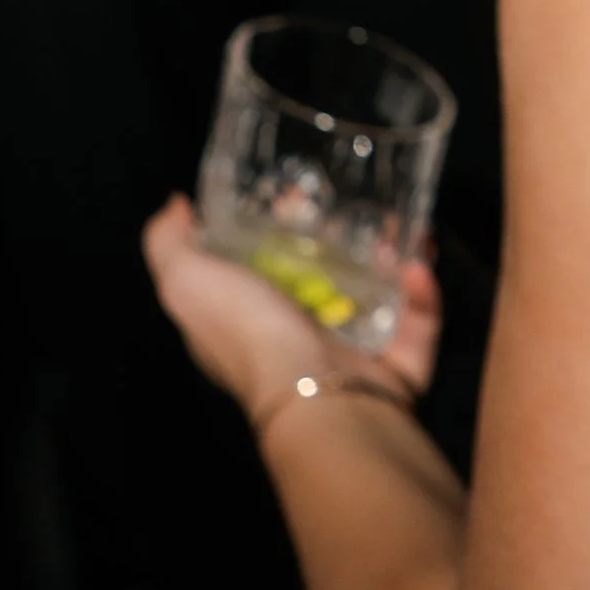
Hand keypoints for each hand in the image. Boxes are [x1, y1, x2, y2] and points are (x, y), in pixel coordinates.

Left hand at [143, 192, 440, 424]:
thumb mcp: (183, 281)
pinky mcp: (397, 368)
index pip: (262, 264)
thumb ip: (168, 242)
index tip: (292, 193)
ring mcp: (352, 357)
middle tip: (352, 204)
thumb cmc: (245, 333)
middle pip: (325, 275)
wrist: (314, 396)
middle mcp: (298, 338)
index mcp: (249, 319)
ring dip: (391, 258)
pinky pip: (418, 324)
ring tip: (398, 228)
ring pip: (379, 296)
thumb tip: (177, 205)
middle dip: (340, 235)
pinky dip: (422, 295)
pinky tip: (416, 265)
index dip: (275, 225)